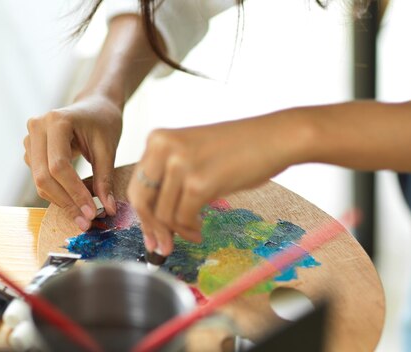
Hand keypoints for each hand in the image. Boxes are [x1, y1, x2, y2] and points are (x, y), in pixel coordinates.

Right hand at [24, 94, 121, 230]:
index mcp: (56, 121)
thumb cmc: (103, 122)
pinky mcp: (31, 150)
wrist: (94, 105)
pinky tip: (75, 201)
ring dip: (60, 201)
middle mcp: (37, 128)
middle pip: (44, 176)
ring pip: (39, 181)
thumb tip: (107, 209)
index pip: (59, 166)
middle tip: (86, 220)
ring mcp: (30, 139)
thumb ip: (105, 178)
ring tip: (83, 214)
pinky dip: (56, 193)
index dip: (75, 192)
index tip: (92, 212)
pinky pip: (39, 178)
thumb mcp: (108, 148)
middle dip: (66, 202)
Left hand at [128, 112, 310, 254]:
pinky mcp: (199, 183)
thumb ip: (169, 179)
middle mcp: (163, 148)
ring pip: (162, 214)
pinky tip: (199, 231)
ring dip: (176, 232)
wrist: (273, 138)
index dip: (142, 215)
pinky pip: (183, 218)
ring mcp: (180, 165)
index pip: (137, 185)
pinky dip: (189, 231)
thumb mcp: (192, 154)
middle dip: (151, 228)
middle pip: (142, 200)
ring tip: (192, 234)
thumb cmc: (236, 148)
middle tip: (161, 247)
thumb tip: (154, 220)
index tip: (150, 234)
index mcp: (157, 139)